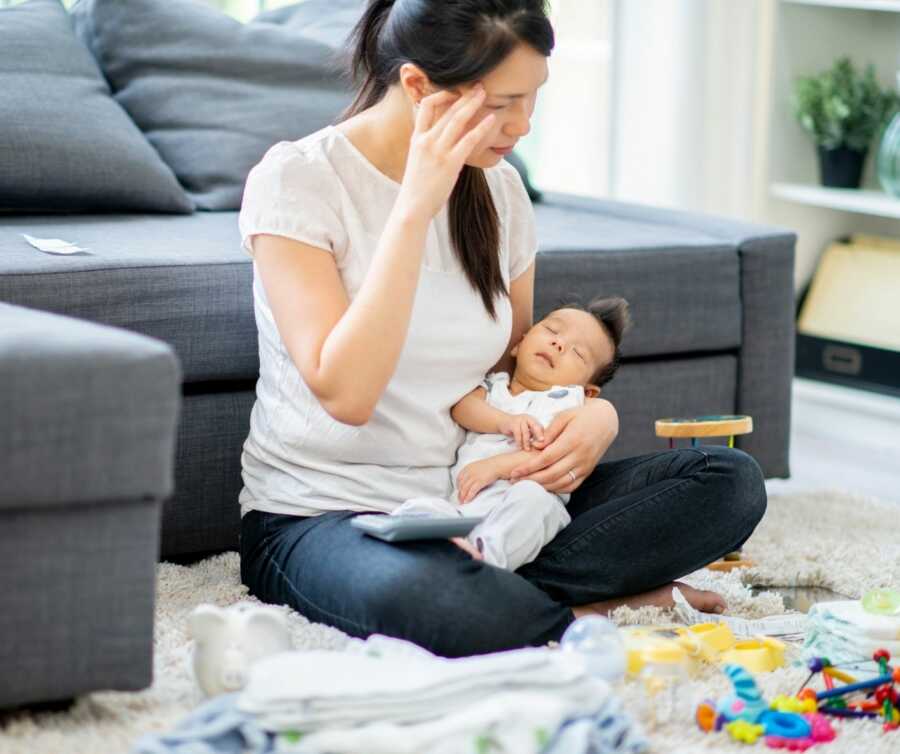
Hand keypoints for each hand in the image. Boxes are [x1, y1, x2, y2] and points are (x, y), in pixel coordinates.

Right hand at [396, 85, 496, 218]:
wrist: (412, 208)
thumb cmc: (416, 189)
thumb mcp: (416, 162)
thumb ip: (425, 149)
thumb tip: (437, 143)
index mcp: (417, 139)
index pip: (426, 107)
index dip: (441, 94)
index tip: (455, 90)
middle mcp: (427, 141)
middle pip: (446, 110)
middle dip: (463, 95)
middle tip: (478, 85)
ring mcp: (438, 151)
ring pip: (457, 120)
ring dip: (472, 104)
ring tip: (484, 93)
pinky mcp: (450, 163)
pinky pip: (468, 140)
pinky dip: (481, 127)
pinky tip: (491, 119)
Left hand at [457, 457, 501, 503]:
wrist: (498, 464)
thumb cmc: (490, 466)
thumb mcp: (477, 467)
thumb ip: (472, 472)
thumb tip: (469, 481)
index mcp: (467, 468)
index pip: (459, 478)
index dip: (458, 486)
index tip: (459, 491)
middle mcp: (469, 472)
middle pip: (461, 484)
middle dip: (460, 493)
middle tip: (460, 499)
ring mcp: (474, 476)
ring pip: (465, 488)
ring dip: (463, 496)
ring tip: (463, 502)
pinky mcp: (480, 481)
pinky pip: (472, 490)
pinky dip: (469, 496)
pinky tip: (467, 501)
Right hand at [497, 413, 544, 450]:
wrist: (502, 421)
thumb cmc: (516, 427)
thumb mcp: (525, 429)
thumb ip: (532, 433)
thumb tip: (541, 444)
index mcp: (532, 419)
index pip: (540, 426)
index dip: (542, 434)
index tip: (543, 443)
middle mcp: (527, 418)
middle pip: (535, 426)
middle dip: (538, 435)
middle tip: (541, 444)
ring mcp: (520, 420)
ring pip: (526, 432)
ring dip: (527, 442)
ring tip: (527, 449)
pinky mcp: (513, 424)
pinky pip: (517, 434)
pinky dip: (519, 442)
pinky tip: (519, 447)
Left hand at [508, 400, 618, 493]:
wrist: (606, 420)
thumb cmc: (581, 415)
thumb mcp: (564, 416)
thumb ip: (549, 432)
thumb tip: (535, 446)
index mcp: (572, 440)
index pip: (546, 459)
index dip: (529, 467)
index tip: (515, 472)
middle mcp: (580, 455)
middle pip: (552, 474)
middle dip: (531, 479)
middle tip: (515, 480)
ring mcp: (586, 465)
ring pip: (562, 482)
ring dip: (543, 486)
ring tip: (526, 485)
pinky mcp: (589, 470)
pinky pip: (572, 485)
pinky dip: (558, 489)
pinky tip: (545, 486)